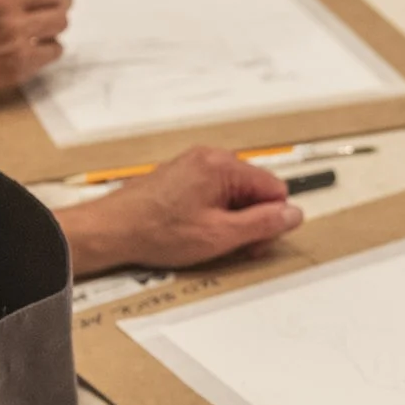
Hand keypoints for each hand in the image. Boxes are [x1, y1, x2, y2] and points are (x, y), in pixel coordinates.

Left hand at [56, 146, 304, 276]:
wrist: (111, 230)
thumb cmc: (156, 231)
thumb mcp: (220, 235)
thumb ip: (263, 224)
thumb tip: (293, 214)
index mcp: (223, 166)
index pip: (275, 189)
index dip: (269, 220)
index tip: (253, 241)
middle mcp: (210, 158)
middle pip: (255, 190)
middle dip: (249, 220)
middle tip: (230, 246)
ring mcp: (193, 165)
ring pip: (234, 194)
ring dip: (230, 220)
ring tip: (207, 240)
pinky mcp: (181, 177)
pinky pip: (213, 194)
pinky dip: (211, 214)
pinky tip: (194, 232)